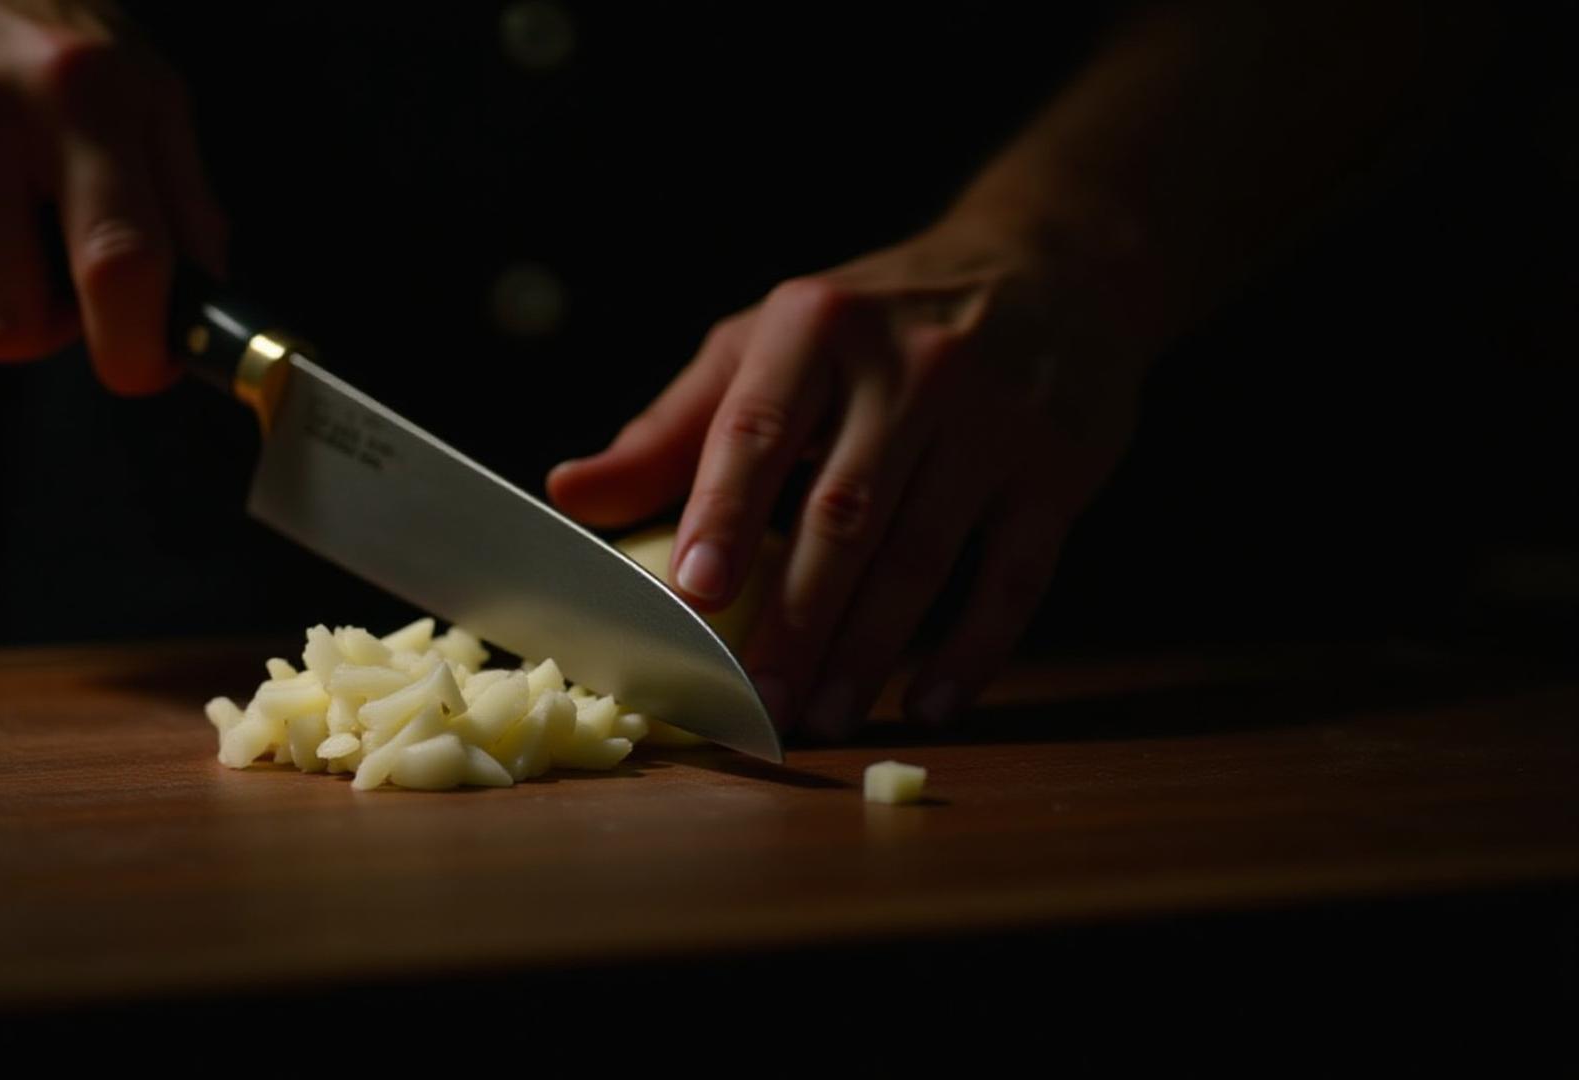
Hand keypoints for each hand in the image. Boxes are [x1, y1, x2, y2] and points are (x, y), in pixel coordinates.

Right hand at [0, 0, 225, 392]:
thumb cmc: (39, 39)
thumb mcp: (142, 88)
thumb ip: (186, 200)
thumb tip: (204, 309)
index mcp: (82, 98)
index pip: (118, 259)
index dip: (136, 346)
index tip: (142, 367)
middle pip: (9, 325)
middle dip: (46, 332)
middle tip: (61, 285)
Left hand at [549, 219, 1154, 740]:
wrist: (1047, 265)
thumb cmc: (872, 326)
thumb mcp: (768, 346)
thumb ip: (674, 431)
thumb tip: (569, 496)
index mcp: (816, 326)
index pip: (758, 429)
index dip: (722, 515)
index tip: (692, 595)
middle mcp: (912, 364)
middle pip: (841, 513)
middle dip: (792, 620)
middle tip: (752, 704)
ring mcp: (996, 417)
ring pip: (921, 555)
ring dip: (867, 651)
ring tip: (822, 718)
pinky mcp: (1060, 468)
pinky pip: (1015, 576)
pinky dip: (972, 651)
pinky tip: (928, 703)